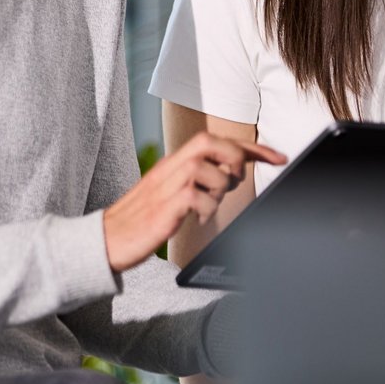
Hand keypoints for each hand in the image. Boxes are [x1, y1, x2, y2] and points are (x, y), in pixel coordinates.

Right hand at [103, 131, 285, 271]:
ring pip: (208, 171)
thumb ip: (198, 179)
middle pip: (210, 142)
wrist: (105, 241)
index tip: (279, 157)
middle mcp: (170, 167)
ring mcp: (165, 186)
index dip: (252, 147)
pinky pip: (196, 198)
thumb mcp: (172, 192)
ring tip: (205, 206)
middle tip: (234, 180)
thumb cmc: (143, 219)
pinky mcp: (163, 208)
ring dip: (218, 190)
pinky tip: (196, 218)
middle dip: (233, 158)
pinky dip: (205, 209)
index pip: (218, 142)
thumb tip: (231, 174)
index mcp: (174, 161)